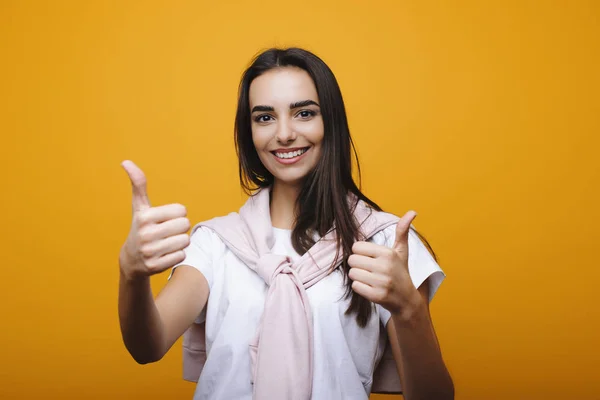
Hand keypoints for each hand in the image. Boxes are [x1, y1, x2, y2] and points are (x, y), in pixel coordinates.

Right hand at [119, 160, 190, 279]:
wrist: (131, 260)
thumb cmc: (140, 227)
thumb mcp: (139, 207)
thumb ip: (138, 184)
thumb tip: (126, 161)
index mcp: (144, 217)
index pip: (182, 210)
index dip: (177, 214)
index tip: (166, 219)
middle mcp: (145, 234)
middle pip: (185, 225)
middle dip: (180, 228)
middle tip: (167, 232)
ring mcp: (150, 252)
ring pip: (185, 241)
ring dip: (180, 242)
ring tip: (167, 242)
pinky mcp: (156, 266)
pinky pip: (182, 256)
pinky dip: (177, 255)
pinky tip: (165, 254)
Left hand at [348, 210, 418, 314]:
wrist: (407, 299)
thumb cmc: (400, 271)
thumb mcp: (401, 251)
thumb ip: (402, 231)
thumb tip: (413, 211)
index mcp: (388, 253)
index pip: (356, 247)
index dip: (361, 253)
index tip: (371, 258)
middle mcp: (385, 267)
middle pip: (352, 260)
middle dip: (358, 265)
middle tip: (369, 270)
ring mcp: (381, 282)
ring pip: (352, 274)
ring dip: (358, 276)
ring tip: (370, 278)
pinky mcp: (377, 296)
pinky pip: (355, 286)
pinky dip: (360, 287)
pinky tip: (370, 288)